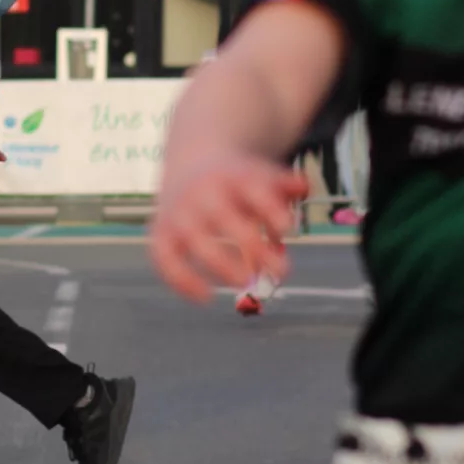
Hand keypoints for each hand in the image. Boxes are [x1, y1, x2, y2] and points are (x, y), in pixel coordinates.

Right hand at [148, 157, 308, 303]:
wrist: (189, 166)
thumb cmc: (236, 181)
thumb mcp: (262, 175)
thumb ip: (285, 185)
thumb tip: (303, 187)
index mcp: (231, 176)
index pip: (251, 189)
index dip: (268, 209)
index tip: (287, 229)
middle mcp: (201, 193)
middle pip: (222, 216)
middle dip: (253, 246)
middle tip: (282, 271)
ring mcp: (179, 213)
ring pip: (194, 239)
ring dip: (221, 265)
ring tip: (247, 283)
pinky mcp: (161, 233)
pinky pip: (165, 258)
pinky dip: (181, 280)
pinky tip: (206, 298)